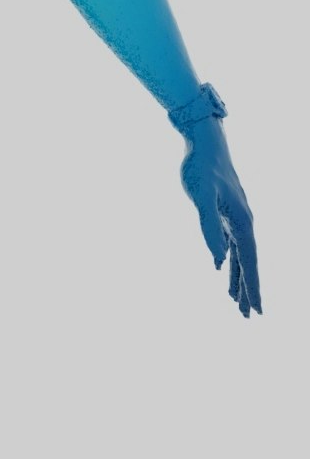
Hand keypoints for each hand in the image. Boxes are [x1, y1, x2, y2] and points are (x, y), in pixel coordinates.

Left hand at [179, 116, 261, 316]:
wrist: (204, 142)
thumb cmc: (202, 168)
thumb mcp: (202, 196)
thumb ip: (209, 226)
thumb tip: (218, 260)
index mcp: (242, 222)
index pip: (250, 262)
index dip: (252, 287)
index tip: (256, 310)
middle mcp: (243, 222)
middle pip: (248, 262)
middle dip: (247, 288)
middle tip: (248, 315)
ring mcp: (233, 216)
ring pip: (239, 254)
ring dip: (238, 276)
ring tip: (235, 300)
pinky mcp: (222, 210)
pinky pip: (228, 241)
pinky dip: (227, 257)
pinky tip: (221, 265)